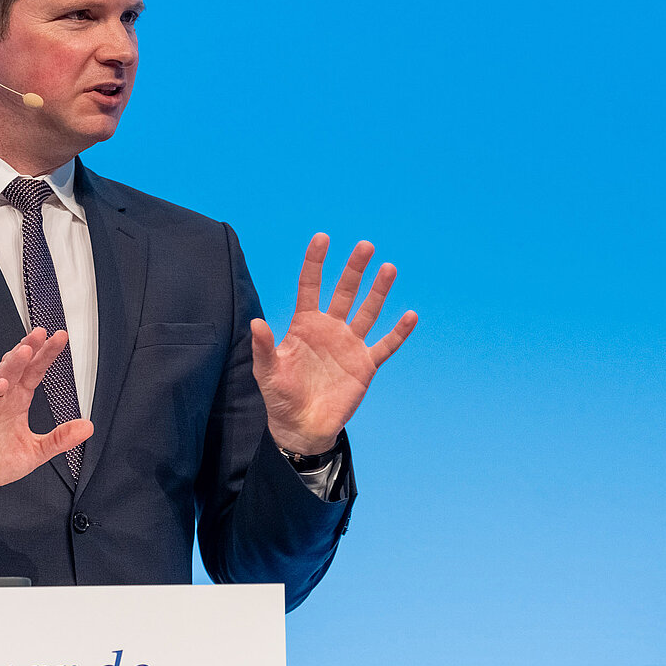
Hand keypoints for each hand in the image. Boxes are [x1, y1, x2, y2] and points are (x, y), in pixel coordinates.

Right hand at [0, 328, 93, 513]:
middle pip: (15, 369)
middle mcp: (0, 400)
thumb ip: (59, 439)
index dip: (45, 356)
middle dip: (28, 350)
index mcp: (16, 403)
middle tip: (41, 333)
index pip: (33, 373)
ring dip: (10, 366)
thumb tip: (88, 427)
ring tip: (23, 352)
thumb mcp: (34, 452)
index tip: (59, 337)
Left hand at [251, 234, 417, 455]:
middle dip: (354, 269)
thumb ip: (264, 347)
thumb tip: (255, 323)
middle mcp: (329, 328)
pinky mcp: (365, 364)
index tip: (322, 238)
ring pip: (367, 311)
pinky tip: (410, 315)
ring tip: (388, 268)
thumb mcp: (267, 371)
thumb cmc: (280, 397)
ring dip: (378, 291)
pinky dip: (398, 332)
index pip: (310, 286)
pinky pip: (385, 345)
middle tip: (365, 246)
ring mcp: (349, 344)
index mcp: (304, 324)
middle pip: (344, 292)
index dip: (315, 262)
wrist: (302, 427)